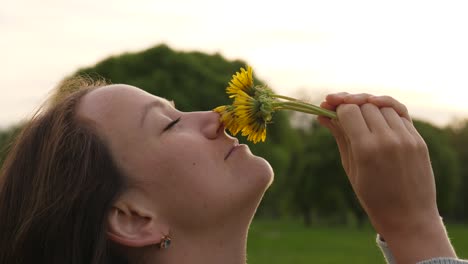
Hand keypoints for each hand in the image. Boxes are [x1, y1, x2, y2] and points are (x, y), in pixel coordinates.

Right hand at [318, 93, 455, 263]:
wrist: (408, 217)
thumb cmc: (373, 197)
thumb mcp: (350, 167)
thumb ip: (340, 137)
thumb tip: (323, 116)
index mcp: (366, 150)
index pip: (349, 111)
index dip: (336, 107)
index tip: (327, 108)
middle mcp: (388, 140)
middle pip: (365, 105)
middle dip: (349, 104)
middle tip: (337, 107)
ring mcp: (407, 138)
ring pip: (383, 105)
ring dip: (367, 104)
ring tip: (357, 110)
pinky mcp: (418, 140)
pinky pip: (401, 113)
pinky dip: (386, 108)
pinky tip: (375, 108)